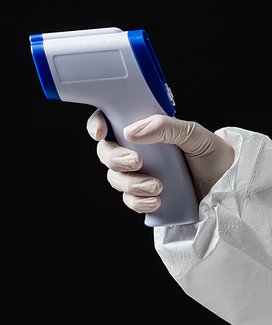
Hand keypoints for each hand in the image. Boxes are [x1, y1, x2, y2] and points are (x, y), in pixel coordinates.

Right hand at [86, 110, 234, 212]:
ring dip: (132, 184)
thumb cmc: (212, 153)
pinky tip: (157, 201)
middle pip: (106, 153)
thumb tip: (131, 131)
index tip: (101, 134)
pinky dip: (139, 202)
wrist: (227, 185)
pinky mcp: (145, 197)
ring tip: (158, 186)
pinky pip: (129, 200)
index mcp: (144, 129)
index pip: (109, 122)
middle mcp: (136, 150)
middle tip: (138, 162)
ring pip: (115, 178)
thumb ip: (164, 127)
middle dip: (116, 159)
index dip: (97, 126)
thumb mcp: (192, 133)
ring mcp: (139, 174)